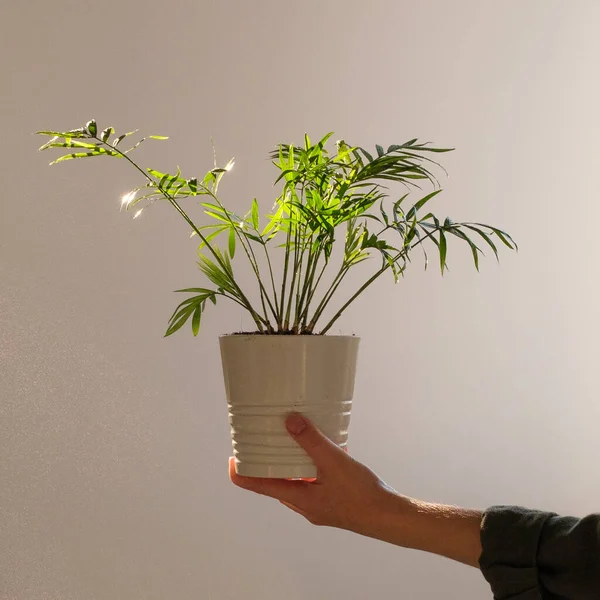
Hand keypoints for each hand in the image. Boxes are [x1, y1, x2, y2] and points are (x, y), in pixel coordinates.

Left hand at [229, 412, 398, 536]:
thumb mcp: (334, 462)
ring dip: (288, 464)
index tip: (232, 457)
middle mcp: (304, 505)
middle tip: (259, 443)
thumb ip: (312, 441)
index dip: (241, 473)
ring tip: (289, 441)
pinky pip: (311, 482)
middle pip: (273, 484)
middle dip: (264, 465)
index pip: (258, 487)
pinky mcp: (331, 501)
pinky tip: (322, 450)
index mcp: (298, 499)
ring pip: (293, 483)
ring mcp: (318, 505)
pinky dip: (309, 467)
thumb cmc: (362, 496)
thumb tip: (290, 421)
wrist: (388, 517)